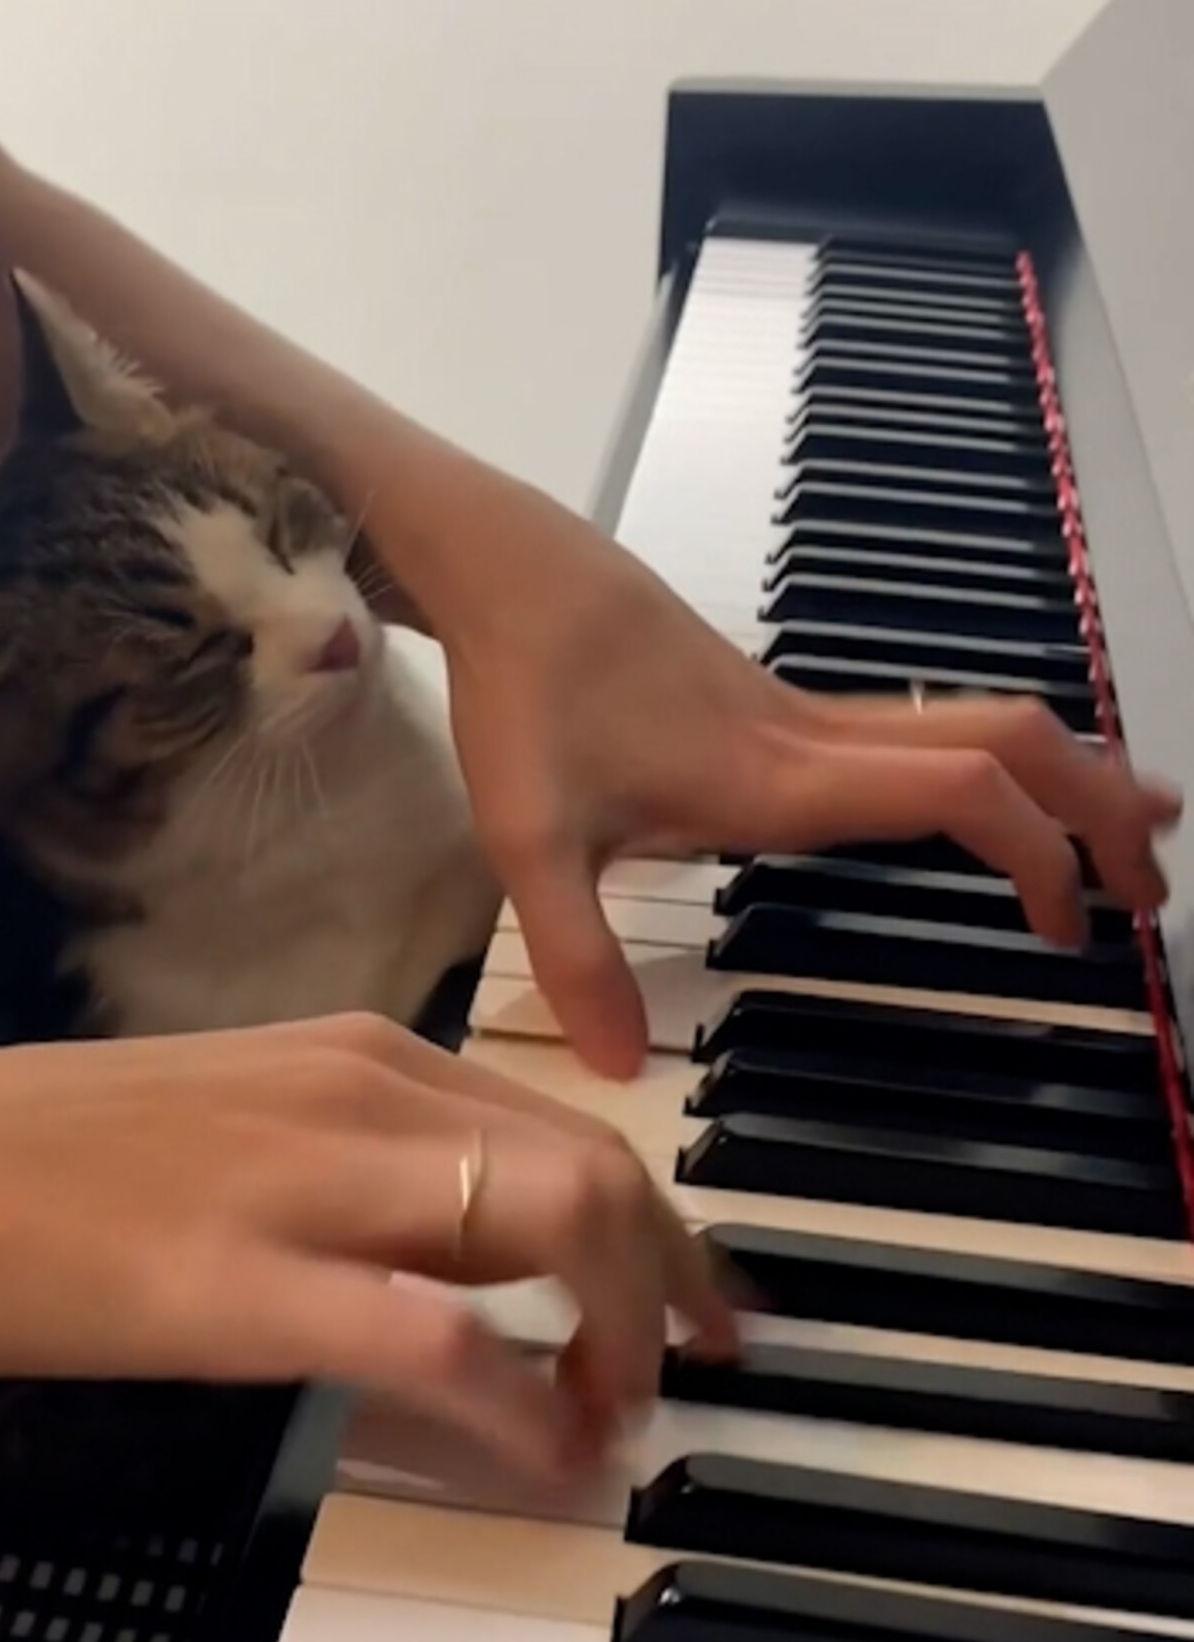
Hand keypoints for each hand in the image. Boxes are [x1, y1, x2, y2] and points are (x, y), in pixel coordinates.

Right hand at [0, 1015, 736, 1481]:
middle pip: (593, 1171)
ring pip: (550, 1229)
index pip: (566, 1124)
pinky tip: (540, 1462)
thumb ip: (339, 1160)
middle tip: (690, 1377)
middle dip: (671, 1286)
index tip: (689, 1304)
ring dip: (615, 1343)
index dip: (656, 1226)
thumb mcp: (222, 1124)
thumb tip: (435, 1240)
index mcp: (356, 1056)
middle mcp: (358, 1095)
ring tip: (612, 1425)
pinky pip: (441, 1344)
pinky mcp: (248, 1287)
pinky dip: (521, 1411)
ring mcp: (306, 1185)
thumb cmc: (27, 1164)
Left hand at [380, 457, 1180, 1075]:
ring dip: (1065, 774)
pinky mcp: (783, 707)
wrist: (512, 573)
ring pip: (979, 725)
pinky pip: (929, 728)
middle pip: (1009, 743)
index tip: (1067, 928)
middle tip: (1153, 883)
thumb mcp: (528, 839)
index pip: (963, 793)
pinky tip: (1003, 797)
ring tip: (1133, 829)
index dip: (1037, 851)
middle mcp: (818, 739)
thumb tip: (614, 1068)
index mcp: (785, 778)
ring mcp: (807, 716)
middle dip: (1095, 810)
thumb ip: (575, 955)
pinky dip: (1000, 762)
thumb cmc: (525, 696)